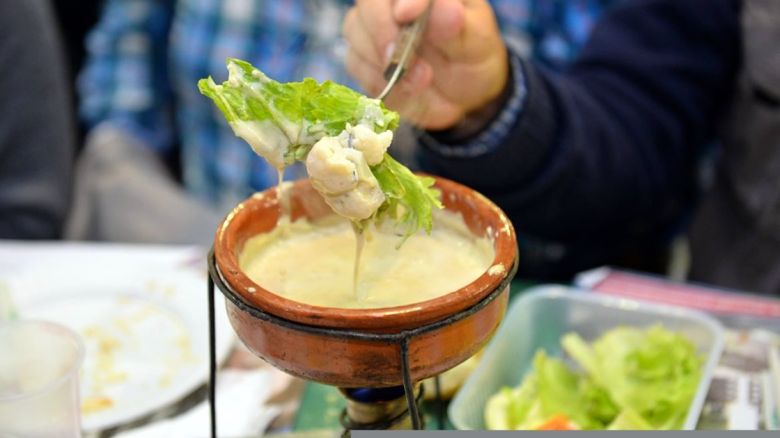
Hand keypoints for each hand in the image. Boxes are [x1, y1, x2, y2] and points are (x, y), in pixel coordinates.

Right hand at [343, 0, 508, 130]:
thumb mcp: (477, 42)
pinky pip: (355, 62)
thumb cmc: (473, 58)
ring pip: (355, 28)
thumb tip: (445, 9)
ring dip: (381, 60)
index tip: (406, 14)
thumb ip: (459, 26)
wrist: (464, 96)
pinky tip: (404, 88)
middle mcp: (394, 1)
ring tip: (421, 80)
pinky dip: (377, 79)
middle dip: (380, 28)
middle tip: (399, 57)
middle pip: (368, 0)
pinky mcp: (364, 56)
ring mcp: (376, 26)